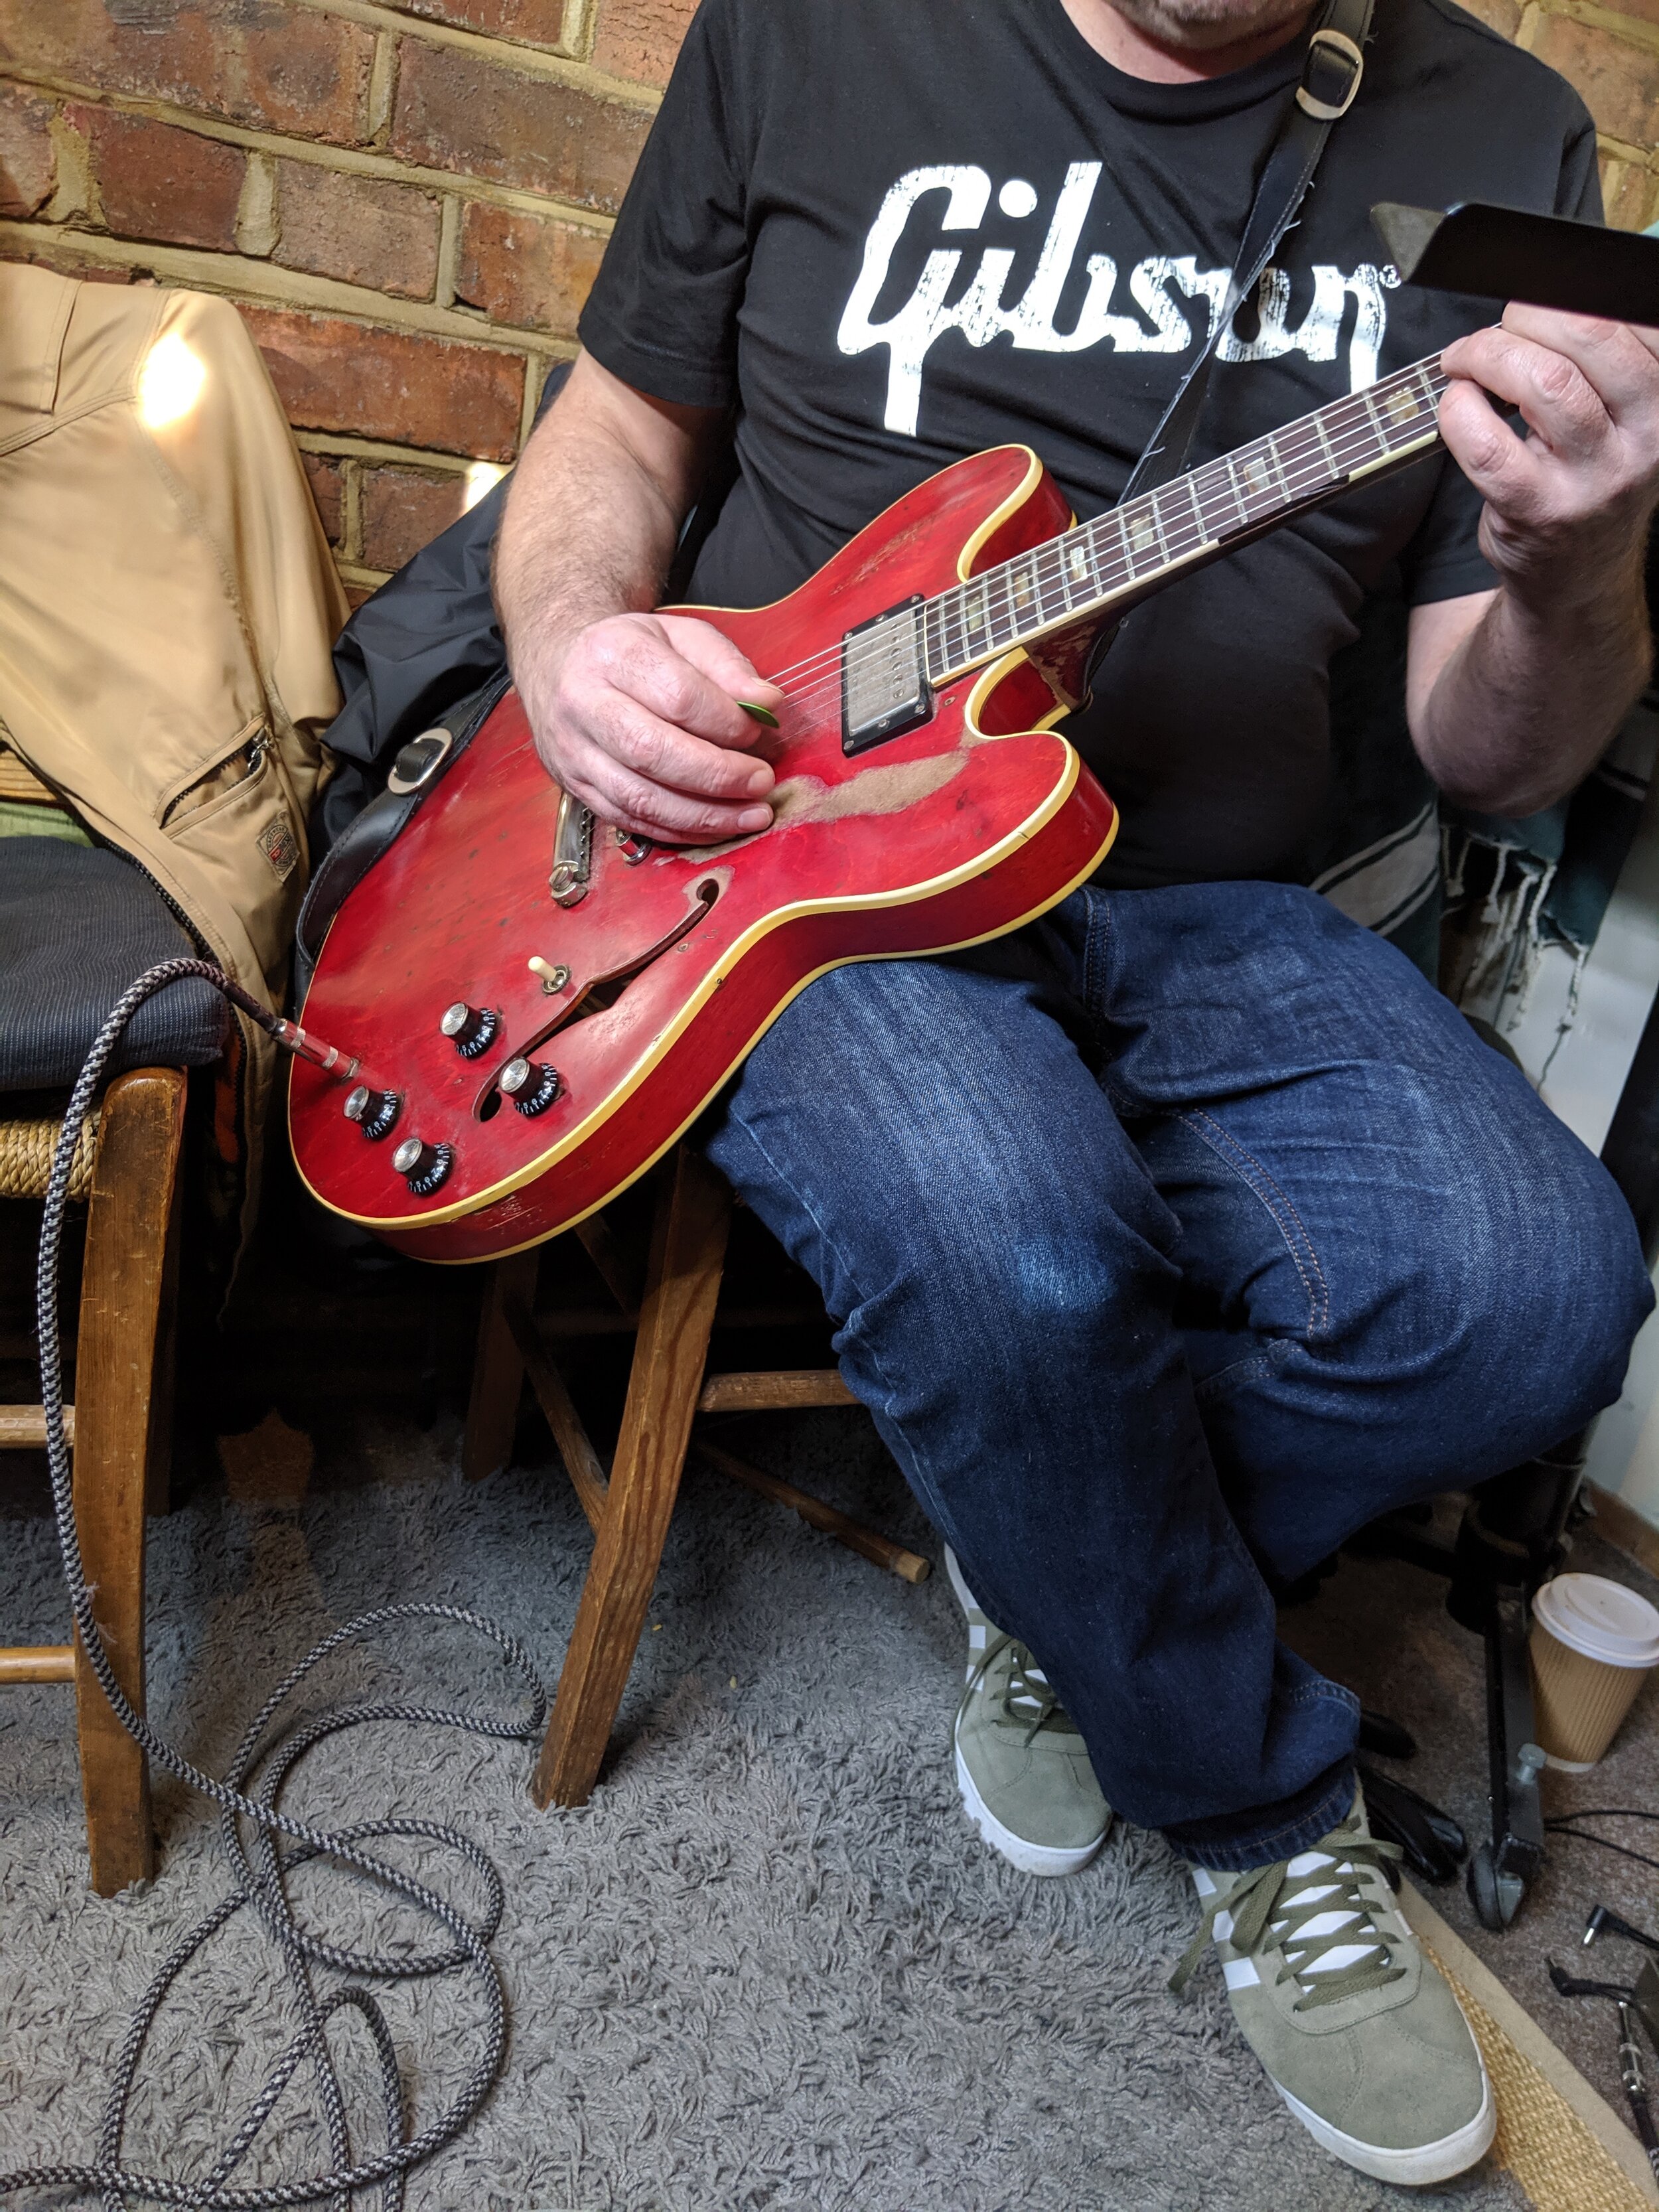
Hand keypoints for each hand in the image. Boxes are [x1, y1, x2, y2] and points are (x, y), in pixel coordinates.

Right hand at [520, 610, 785, 842]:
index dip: (726, 721)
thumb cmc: (631, 651)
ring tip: (751, 815)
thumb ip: (727, 665)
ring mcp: (574, 751)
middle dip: (718, 776)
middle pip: (653, 752)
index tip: (758, 730)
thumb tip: (767, 703)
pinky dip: (679, 830)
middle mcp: (583, 703)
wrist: (557, 663)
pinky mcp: (576, 787)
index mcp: (613, 653)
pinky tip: (716, 827)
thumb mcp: (680, 636)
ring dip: (704, 816)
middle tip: (762, 781)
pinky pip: (630, 821)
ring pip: (640, 798)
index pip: (677, 696)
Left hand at [1439, 304, 1658, 609]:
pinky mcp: (1540, 510)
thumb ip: (1605, 357)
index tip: (1533, 307)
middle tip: (1492, 333)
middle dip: (1526, 316)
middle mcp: (1647, 435)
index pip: (1631, 315)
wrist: (1576, 577)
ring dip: (1489, 356)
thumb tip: (1548, 292)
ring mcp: (1595, 477)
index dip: (1568, 295)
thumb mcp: (1624, 414)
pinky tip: (1458, 405)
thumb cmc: (1588, 478)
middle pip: (1591, 335)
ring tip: (1466, 363)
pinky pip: (1490, 444)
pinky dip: (1460, 411)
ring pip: (1544, 381)